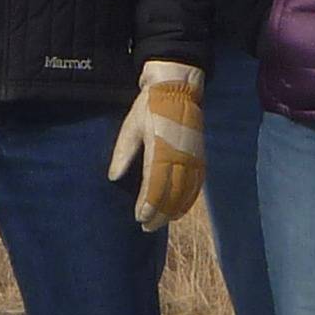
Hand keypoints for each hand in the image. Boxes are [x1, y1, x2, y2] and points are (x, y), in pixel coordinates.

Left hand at [108, 59, 207, 229]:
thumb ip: (123, 152)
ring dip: (173, 211)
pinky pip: (197, 185)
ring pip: (185, 193)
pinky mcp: (200, 157)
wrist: (179, 87)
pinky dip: (188, 200)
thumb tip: (113, 176)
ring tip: (160, 222)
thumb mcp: (131, 126)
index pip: (155, 186)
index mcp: (161, 149)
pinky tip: (179, 209)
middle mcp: (180, 157)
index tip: (138, 218)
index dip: (148, 205)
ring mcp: (193, 158)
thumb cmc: (150, 106)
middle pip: (171, 195)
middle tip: (147, 226)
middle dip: (159, 214)